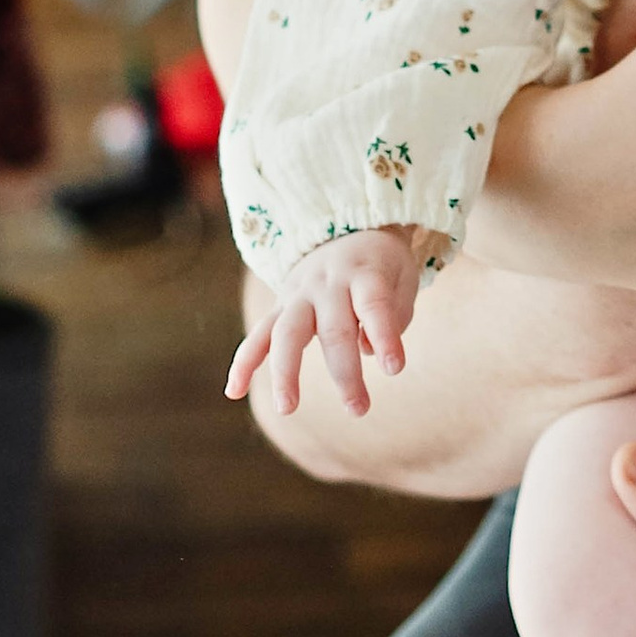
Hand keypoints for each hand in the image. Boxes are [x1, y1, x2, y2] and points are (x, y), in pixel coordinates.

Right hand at [227, 225, 426, 418]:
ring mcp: (299, 294)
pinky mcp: (280, 305)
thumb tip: (367, 350)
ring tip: (287, 408)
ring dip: (285, 372)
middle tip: (359, 409)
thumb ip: (394, 314)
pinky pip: (258, 334)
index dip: (385, 336)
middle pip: (333, 329)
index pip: (374, 305)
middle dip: (345, 374)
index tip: (394, 368)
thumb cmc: (381, 266)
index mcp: (364, 273)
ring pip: (287, 333)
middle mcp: (329, 283)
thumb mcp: (402, 277)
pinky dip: (244, 362)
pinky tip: (233, 392)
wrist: (345, 227)